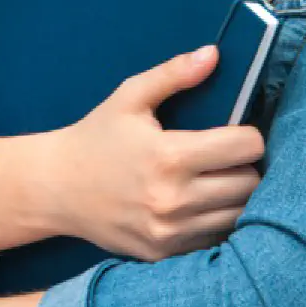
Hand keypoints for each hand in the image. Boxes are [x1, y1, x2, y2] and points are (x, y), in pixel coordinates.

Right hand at [29, 45, 264, 261]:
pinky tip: (198, 205)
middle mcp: (174, 199)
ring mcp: (170, 231)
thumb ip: (173, 74)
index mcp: (170, 156)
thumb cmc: (95, 138)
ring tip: (216, 181)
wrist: (54, 188)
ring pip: (239, 215)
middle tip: (226, 158)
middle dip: (244, 166)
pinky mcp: (164, 253)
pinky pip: (215, 239)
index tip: (234, 133)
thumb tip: (213, 53)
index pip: (247, 147)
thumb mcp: (128, 98)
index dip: (248, 136)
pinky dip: (215, 222)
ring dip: (235, 197)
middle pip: (251, 184)